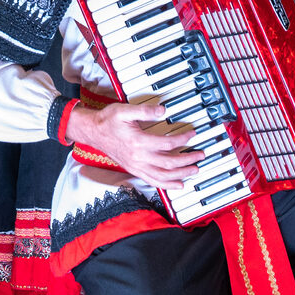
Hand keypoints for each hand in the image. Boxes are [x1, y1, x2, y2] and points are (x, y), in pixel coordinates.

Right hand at [65, 99, 206, 186]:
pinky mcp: (134, 170)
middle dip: (188, 160)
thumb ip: (145, 111)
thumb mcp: (125, 110)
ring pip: (162, 176)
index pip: (167, 144)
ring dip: (181, 175)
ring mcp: (136, 166)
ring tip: (194, 170)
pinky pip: (153, 181)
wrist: (93, 132)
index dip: (183, 139)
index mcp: (138, 142)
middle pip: (169, 163)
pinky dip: (167, 184)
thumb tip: (163, 110)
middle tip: (201, 155)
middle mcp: (138, 158)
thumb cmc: (108, 121)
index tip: (193, 133)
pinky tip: (178, 184)